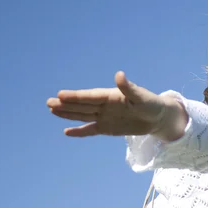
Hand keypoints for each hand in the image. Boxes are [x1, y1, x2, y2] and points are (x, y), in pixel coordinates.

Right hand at [47, 71, 166, 136]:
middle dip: (66, 104)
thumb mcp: (142, 96)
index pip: (90, 96)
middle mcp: (105, 106)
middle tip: (48, 102)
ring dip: (68, 114)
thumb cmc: (152, 104)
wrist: (159, 117)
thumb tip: (119, 75)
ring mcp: (105, 117)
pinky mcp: (107, 128)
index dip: (76, 96)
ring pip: (83, 115)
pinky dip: (80, 131)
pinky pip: (91, 130)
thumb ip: (128, 87)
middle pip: (82, 105)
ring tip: (51, 110)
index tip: (60, 94)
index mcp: (111, 96)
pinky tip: (66, 131)